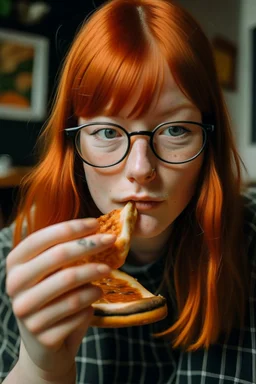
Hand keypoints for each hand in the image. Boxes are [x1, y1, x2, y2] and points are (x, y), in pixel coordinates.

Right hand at [6, 218, 115, 380]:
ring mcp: (26, 312)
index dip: (72, 228)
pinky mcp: (42, 335)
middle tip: (112, 240)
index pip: (43, 237)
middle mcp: (14, 285)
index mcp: (15, 263)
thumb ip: (66, 252)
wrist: (46, 346)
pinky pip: (77, 310)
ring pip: (71, 284)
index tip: (96, 223)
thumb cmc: (53, 299)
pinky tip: (95, 296)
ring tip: (107, 270)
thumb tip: (98, 229)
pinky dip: (92, 301)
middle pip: (58, 256)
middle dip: (89, 245)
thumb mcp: (52, 272)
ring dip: (95, 274)